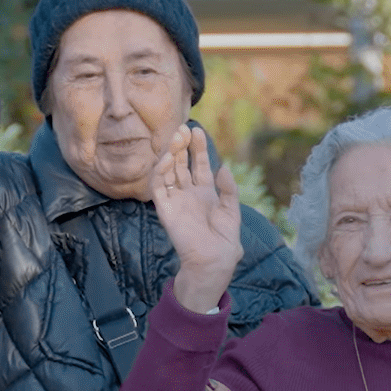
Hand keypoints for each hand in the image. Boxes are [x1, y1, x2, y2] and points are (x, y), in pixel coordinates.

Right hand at [154, 126, 244, 314]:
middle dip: (182, 146)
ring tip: (176, 138)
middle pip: (181, 164)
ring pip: (168, 172)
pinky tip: (166, 159)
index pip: (198, 165)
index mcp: (205, 193)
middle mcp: (188, 193)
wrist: (213, 260)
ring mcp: (176, 200)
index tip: (198, 131)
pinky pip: (158, 188)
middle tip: (183, 129)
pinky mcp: (165, 209)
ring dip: (170, 154)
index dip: (198, 149)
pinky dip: (160, 173)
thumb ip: (228, 189)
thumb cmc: (224, 240)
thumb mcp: (232, 210)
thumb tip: (223, 167)